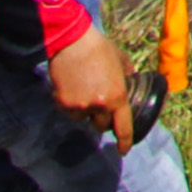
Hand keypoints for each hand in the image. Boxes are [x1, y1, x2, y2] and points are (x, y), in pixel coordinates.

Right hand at [46, 22, 129, 143]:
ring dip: (85, 110)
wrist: (72, 41)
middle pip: (101, 125)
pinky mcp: (62, 103)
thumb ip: (127, 75)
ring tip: (84, 88)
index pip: (123, 127)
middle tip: (100, 102)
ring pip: (82, 118)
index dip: (124, 141)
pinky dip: (70, 103)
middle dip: (102, 118)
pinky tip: (71, 86)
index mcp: (117, 97)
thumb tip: (129, 81)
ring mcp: (79, 106)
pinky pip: (68, 110)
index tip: (123, 150)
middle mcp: (99, 106)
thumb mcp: (121, 60)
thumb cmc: (99, 48)